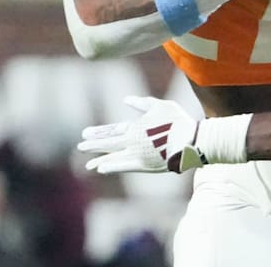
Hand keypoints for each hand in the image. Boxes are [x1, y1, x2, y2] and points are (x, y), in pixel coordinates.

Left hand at [78, 96, 204, 173]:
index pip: (112, 130)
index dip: (98, 132)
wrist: (190, 142)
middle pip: (108, 144)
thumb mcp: (161, 106)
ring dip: (100, 160)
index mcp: (136, 127)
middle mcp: (132, 142)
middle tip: (81, 147)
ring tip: (88, 164)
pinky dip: (112, 167)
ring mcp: (137, 155)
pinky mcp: (144, 165)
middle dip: (94, 146)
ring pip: (113, 158)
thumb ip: (143, 103)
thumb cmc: (178, 121)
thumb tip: (126, 100)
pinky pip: (124, 167)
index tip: (85, 133)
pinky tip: (101, 169)